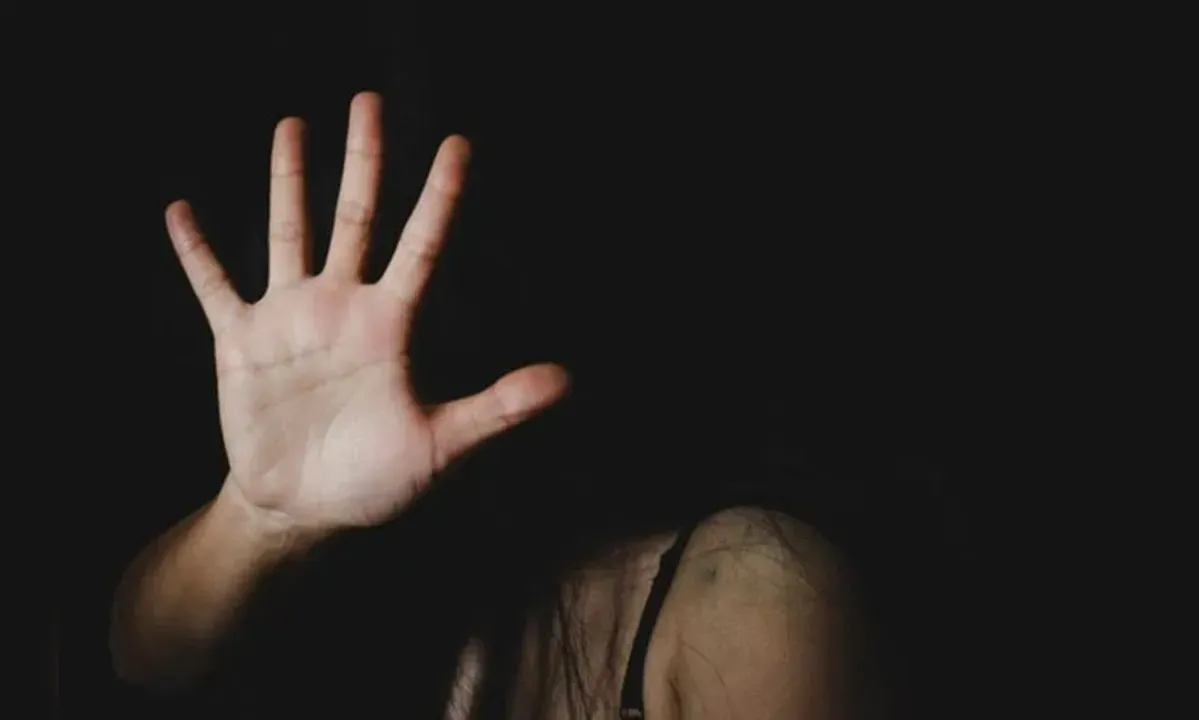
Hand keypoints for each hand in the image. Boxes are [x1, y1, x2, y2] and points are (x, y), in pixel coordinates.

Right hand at [165, 92, 567, 531]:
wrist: (306, 509)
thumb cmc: (376, 478)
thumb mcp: (441, 445)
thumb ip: (496, 409)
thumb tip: (565, 380)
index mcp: (391, 325)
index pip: (421, 246)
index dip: (440, 197)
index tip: (459, 146)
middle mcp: (343, 307)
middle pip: (356, 217)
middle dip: (365, 161)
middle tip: (370, 102)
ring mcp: (291, 319)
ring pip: (290, 232)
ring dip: (288, 180)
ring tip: (292, 125)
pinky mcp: (242, 341)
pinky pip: (215, 286)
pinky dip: (196, 252)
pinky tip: (180, 211)